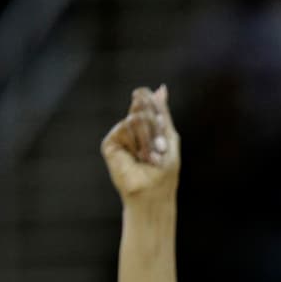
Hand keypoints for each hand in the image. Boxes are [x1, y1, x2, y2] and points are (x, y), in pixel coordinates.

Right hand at [101, 86, 179, 200]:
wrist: (153, 192)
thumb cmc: (165, 172)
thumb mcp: (170, 138)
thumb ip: (164, 113)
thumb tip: (162, 88)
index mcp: (146, 126)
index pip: (147, 102)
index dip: (155, 108)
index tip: (162, 126)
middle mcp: (131, 128)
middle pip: (142, 107)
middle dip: (155, 128)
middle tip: (159, 147)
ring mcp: (120, 135)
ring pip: (135, 118)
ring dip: (148, 139)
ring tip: (149, 157)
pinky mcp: (110, 143)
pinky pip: (124, 127)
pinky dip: (137, 143)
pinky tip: (138, 157)